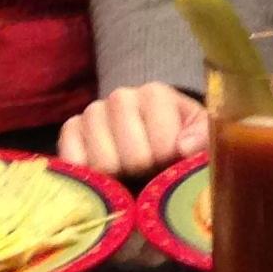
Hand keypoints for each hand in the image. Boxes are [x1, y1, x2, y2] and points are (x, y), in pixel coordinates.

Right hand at [59, 83, 207, 176]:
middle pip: (132, 157)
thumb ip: (203, 138)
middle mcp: (120, 97)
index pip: (162, 145)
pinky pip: (73, 162)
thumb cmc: (178, 139)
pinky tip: (104, 172)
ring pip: (103, 163)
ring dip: (118, 177)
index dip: (167, 161)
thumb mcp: (200, 136)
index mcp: (155, 94)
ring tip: (128, 170)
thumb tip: (183, 148)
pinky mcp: (69, 130)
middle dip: (144, 171)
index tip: (171, 158)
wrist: (149, 141)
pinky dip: (89, 176)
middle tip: (149, 168)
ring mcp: (91, 112)